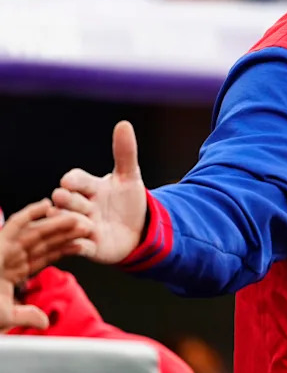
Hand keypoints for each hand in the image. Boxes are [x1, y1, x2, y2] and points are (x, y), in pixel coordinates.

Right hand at [0, 199, 90, 332]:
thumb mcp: (4, 316)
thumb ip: (25, 316)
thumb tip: (44, 323)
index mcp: (15, 270)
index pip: (47, 257)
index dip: (66, 250)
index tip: (86, 243)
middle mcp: (12, 256)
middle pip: (46, 242)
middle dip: (67, 234)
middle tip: (89, 226)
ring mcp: (5, 247)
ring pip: (37, 232)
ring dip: (57, 223)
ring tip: (78, 216)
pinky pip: (16, 224)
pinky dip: (30, 213)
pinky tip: (46, 204)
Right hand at [51, 121, 147, 264]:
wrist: (138, 229)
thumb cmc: (128, 201)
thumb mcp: (130, 177)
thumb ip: (126, 153)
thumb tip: (124, 124)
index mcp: (91, 187)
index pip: (76, 180)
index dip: (74, 180)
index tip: (69, 180)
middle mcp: (82, 206)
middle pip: (68, 201)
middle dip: (66, 199)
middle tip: (62, 197)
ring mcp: (84, 227)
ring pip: (69, 224)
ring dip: (71, 222)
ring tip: (82, 222)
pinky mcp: (89, 247)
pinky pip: (78, 248)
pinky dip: (78, 246)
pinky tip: (83, 243)